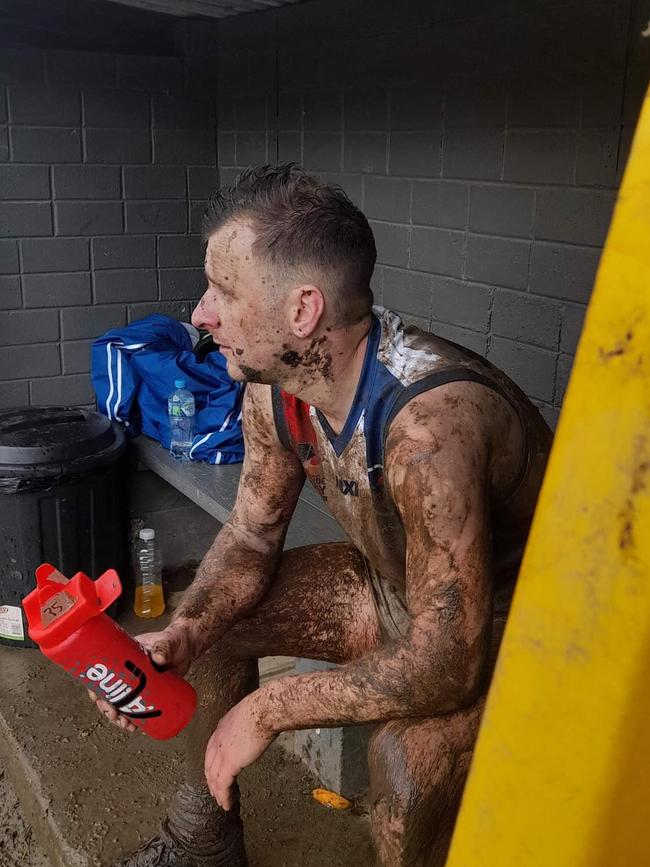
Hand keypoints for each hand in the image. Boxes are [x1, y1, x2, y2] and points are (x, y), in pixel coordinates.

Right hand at [87, 622, 194, 731]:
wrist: (189, 646)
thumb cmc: (175, 639)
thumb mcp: (168, 641)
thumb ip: (163, 647)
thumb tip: (158, 659)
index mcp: (123, 657)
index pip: (102, 674)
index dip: (95, 689)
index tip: (98, 700)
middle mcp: (127, 672)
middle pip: (109, 693)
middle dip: (108, 708)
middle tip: (115, 716)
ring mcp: (138, 683)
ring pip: (122, 703)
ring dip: (120, 717)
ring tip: (127, 726)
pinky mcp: (150, 692)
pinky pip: (137, 707)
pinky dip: (134, 719)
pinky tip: (136, 727)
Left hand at [204, 695, 275, 809]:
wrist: (264, 711)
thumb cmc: (263, 709)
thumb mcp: (248, 713)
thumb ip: (245, 723)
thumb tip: (255, 726)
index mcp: (222, 727)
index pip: (212, 748)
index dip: (213, 762)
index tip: (215, 770)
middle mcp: (217, 740)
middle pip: (209, 764)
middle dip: (211, 779)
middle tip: (214, 790)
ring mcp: (221, 753)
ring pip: (214, 777)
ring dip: (217, 791)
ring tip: (220, 801)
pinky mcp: (229, 765)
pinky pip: (223, 785)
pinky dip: (224, 797)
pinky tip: (226, 805)